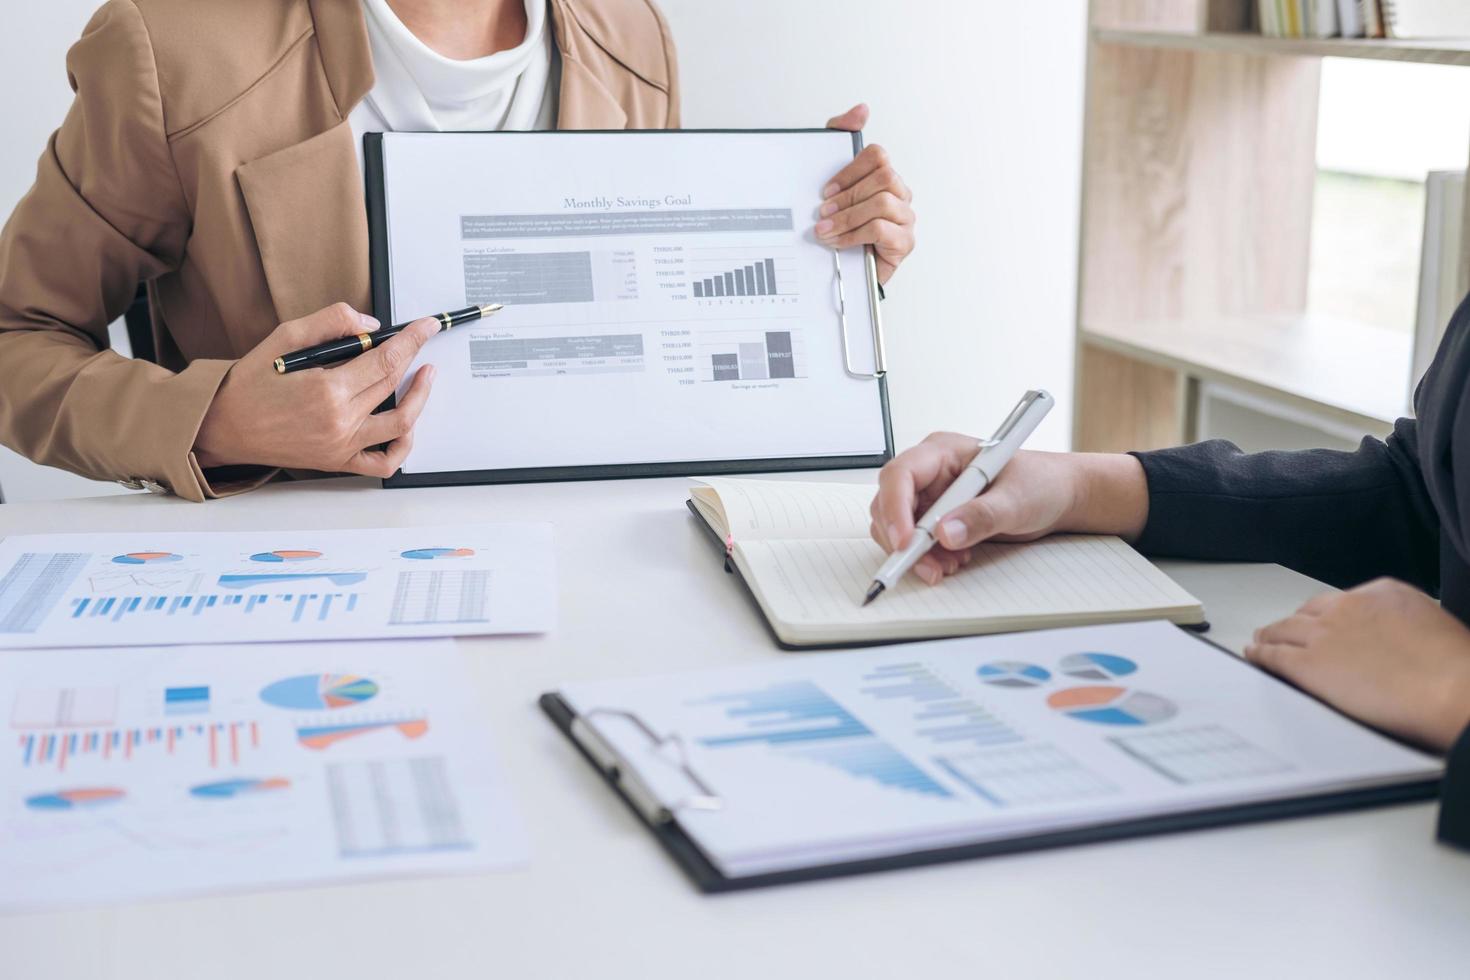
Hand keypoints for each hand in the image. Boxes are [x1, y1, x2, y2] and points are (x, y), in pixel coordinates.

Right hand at [194, 303, 437, 477]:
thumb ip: (330, 323)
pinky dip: (403, 446)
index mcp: (327, 390)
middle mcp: (340, 421)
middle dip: (415, 357)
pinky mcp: (339, 461)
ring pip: (401, 425)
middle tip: (423, 339)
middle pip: (393, 384)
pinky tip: (407, 425)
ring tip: (425, 376)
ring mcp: (342, 446)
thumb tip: (370, 324)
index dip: (413, 339)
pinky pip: (384, 463)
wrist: (223, 427)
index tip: (428, 326)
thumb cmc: (249, 383)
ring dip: (420, 399)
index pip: (386, 360)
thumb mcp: (284, 338)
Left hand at [819, 104, 914, 284]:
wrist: (844, 274)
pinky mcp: (904, 243)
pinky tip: (838, 243)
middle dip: (847, 196)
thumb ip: (839, 139)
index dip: (850, 169)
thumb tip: (861, 109)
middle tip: (821, 212)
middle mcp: (900, 195)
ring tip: (824, 231)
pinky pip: (882, 229)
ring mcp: (905, 219)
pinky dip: (854, 235)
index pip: (878, 156)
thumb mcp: (831, 182)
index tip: (825, 189)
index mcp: (885, 178)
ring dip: (847, 217)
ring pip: (882, 203)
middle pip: (883, 178)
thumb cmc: (841, 228)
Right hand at [869, 435, 1148, 583]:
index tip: (907, 541)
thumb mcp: (1017, 500)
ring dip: (916, 553)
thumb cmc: (1043, 483)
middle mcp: (931, 472)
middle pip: (890, 503)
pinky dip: (928, 557)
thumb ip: (982, 516)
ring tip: (949, 566)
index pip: (901, 475)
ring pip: (898, 526)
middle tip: (927, 566)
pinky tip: (954, 562)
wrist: (1060, 496)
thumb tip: (945, 533)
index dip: (895, 508)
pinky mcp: (937, 517)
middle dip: (903, 539)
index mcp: (943, 451)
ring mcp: (932, 495)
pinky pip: (916, 541)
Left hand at [1246, 579, 1469, 751]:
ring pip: (1284, 630)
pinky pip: (1274, 656)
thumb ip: (1405, 627)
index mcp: (1384, 592)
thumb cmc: (1457, 668)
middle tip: (1284, 632)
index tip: (1323, 624)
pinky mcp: (1309, 665)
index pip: (1342, 601)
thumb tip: (1399, 641)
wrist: (1454, 690)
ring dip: (1270, 636)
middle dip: (1296, 623)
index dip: (1327, 616)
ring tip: (1261, 641)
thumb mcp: (1433, 626)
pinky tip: (1255, 657)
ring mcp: (1324, 634)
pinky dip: (1260, 655)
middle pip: (1308, 612)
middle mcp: (1348, 607)